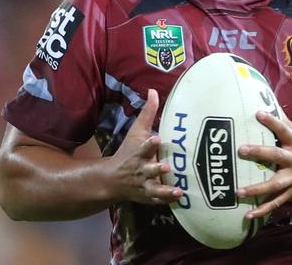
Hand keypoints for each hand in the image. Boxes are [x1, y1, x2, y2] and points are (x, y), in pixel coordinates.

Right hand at [108, 89, 182, 204]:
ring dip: (164, 190)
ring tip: (177, 190)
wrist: (112, 180)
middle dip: (156, 169)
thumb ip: (147, 113)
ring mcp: (144, 185)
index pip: (143, 147)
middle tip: (166, 167)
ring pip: (154, 189)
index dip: (149, 144)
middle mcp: (141, 170)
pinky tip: (180, 198)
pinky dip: (167, 200)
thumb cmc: (128, 151)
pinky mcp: (148, 197)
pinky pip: (158, 200)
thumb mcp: (136, 132)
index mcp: (139, 153)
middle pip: (149, 170)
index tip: (156, 138)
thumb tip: (153, 90)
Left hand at [236, 110, 291, 218]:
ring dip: (256, 189)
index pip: (284, 130)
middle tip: (241, 149)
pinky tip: (248, 215)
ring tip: (238, 191)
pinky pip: (275, 203)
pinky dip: (262, 210)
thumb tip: (272, 107)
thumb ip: (287, 125)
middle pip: (276, 156)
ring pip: (274, 185)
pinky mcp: (291, 194)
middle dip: (259, 153)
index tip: (258, 113)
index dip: (272, 122)